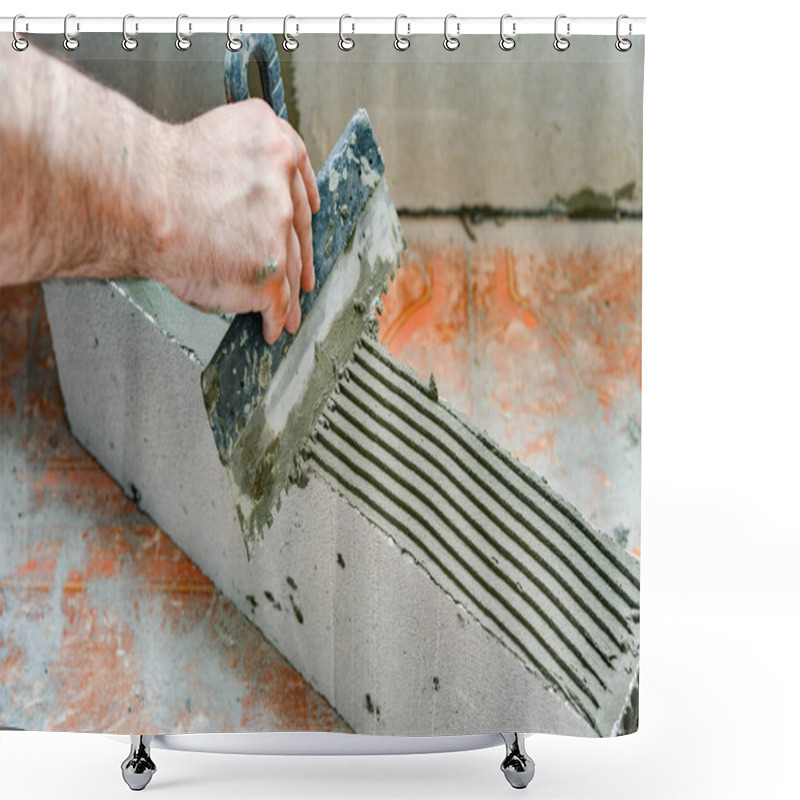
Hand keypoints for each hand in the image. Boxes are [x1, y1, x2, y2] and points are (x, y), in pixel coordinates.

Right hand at [150, 98, 320, 342]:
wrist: (139, 199)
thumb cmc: (153, 177)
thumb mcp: (210, 145)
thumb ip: (239, 168)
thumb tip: (239, 198)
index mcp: (271, 142)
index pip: (298, 173)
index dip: (306, 198)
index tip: (311, 211)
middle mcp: (282, 183)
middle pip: (297, 227)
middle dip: (302, 257)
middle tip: (305, 277)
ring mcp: (279, 227)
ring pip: (290, 267)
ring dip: (290, 294)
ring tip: (290, 314)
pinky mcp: (270, 268)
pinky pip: (278, 300)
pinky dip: (275, 317)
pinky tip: (272, 326)